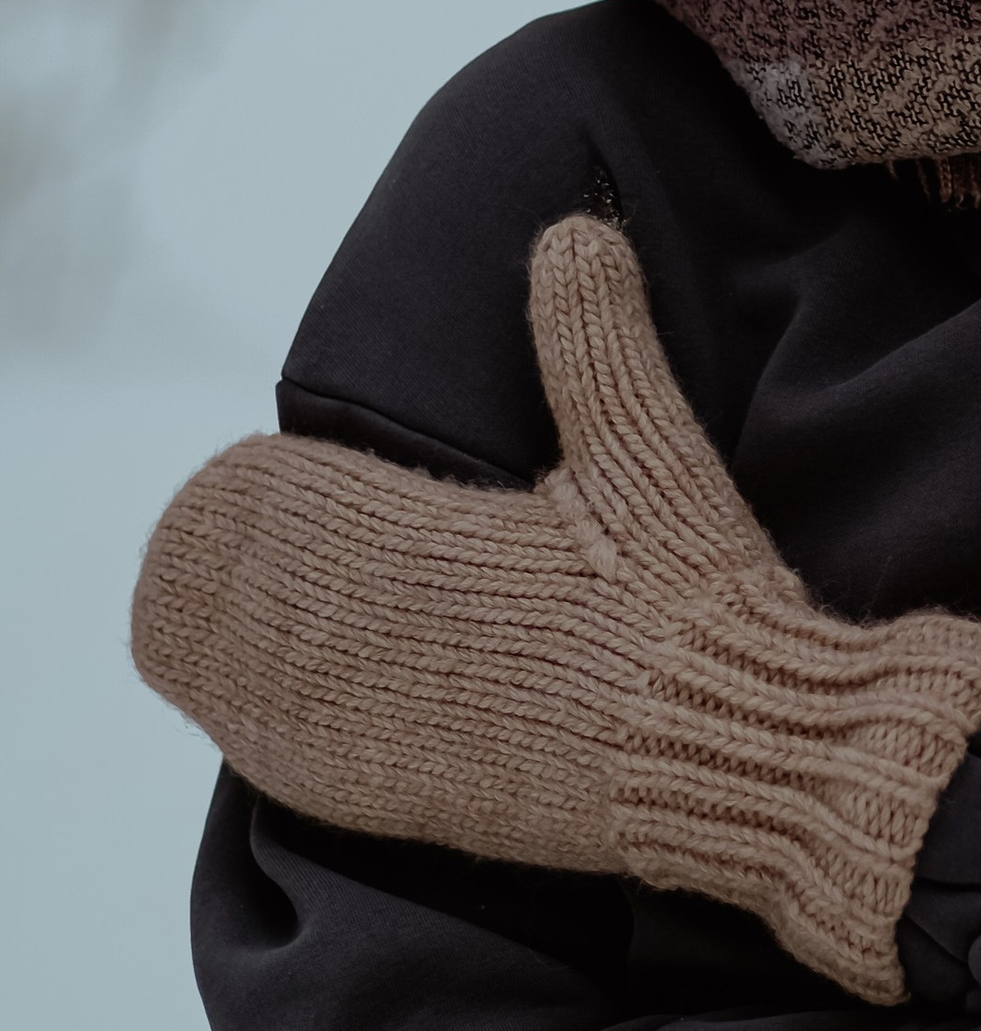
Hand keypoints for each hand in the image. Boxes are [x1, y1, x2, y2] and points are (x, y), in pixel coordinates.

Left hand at [131, 215, 980, 999]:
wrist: (739, 748)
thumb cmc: (694, 601)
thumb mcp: (649, 456)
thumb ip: (597, 341)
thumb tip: (572, 228)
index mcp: (439, 543)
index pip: (307, 506)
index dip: (262, 492)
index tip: (244, 472)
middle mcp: (391, 635)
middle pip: (268, 596)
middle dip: (231, 570)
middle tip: (203, 548)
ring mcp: (392, 726)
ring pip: (261, 681)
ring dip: (225, 651)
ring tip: (192, 629)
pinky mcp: (410, 801)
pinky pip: (295, 764)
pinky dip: (256, 733)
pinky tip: (239, 726)